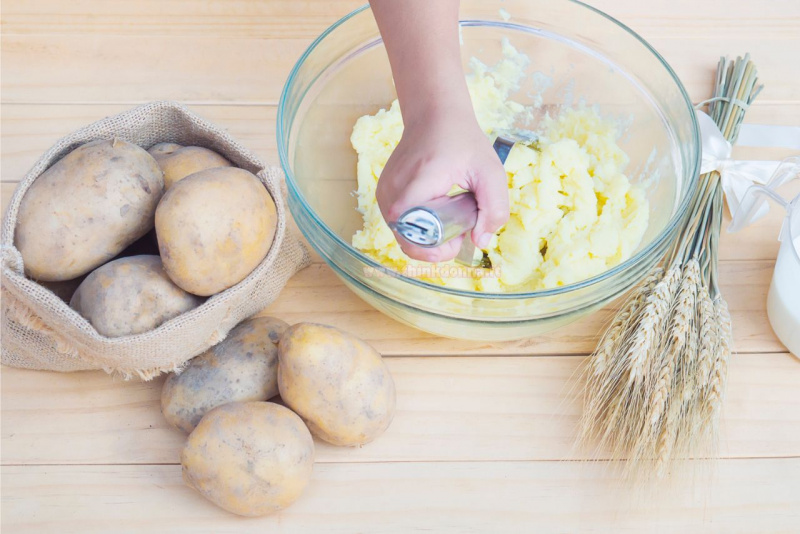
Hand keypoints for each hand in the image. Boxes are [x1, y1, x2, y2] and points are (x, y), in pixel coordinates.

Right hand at [377, 104, 508, 262]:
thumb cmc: (462, 140)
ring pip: (403, 236)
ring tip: (448, 217)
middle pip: (408, 242)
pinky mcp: (383, 194)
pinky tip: (435, 212)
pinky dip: (417, 227)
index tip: (459, 234)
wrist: (434, 115)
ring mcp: (383, 194)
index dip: (438, 248)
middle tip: (458, 227)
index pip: (414, 238)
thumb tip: (480, 242)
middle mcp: (391, 193)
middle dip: (435, 246)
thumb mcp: (490, 171)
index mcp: (416, 187)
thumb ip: (494, 208)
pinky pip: (399, 225)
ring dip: (426, 238)